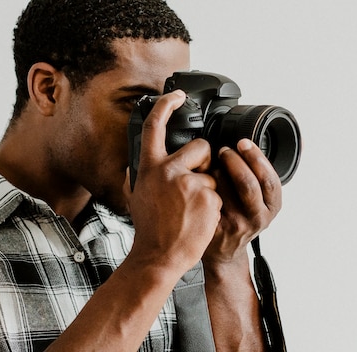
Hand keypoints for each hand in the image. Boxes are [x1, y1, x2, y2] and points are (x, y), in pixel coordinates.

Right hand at [124, 90, 222, 274]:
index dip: (166, 105)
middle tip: (195, 183)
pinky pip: (218, 193)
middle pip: (200, 146)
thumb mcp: (138, 195)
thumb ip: (144, 174)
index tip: (177, 95)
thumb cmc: (149, 228)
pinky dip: (212, 205)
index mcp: (149, 167)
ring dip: (208, 189)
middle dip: (204, 161)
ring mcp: (189, 183)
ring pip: (212, 174)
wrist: (159, 255)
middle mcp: (168, 170)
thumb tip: (142, 163)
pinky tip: (198, 218)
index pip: (155, 126)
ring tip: (191, 209)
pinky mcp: (207, 196)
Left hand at [204, 138, 282, 265]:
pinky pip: (207, 198)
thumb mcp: (260, 200)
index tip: (244, 143)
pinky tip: (200, 178)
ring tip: (213, 163)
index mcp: (272, 208)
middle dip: (234, 160)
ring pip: (225, 189)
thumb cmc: (242, 218)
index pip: (269, 180)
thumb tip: (278, 143)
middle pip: (248, 183)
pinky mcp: (215, 227)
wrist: (225, 250)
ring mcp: (236, 225)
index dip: (256, 158)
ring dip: (217, 170)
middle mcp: (257, 218)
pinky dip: (203, 183)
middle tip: (224, 150)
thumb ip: (262, 176)